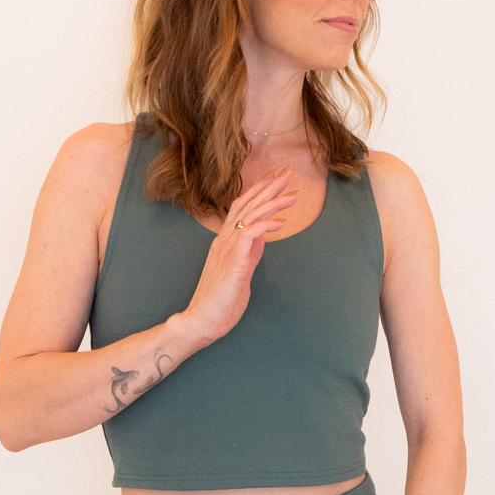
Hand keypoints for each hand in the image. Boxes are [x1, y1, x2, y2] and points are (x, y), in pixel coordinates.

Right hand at [177, 169, 297, 347]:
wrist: (203, 321)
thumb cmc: (221, 301)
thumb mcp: (241, 272)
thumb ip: (249, 254)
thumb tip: (261, 238)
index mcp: (224, 242)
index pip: (241, 208)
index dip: (258, 192)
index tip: (274, 179)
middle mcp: (224, 241)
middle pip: (246, 205)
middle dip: (268, 187)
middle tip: (286, 173)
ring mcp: (227, 250)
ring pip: (250, 216)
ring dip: (272, 202)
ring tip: (292, 195)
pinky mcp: (233, 262)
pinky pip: (250, 235)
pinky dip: (266, 225)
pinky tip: (281, 222)